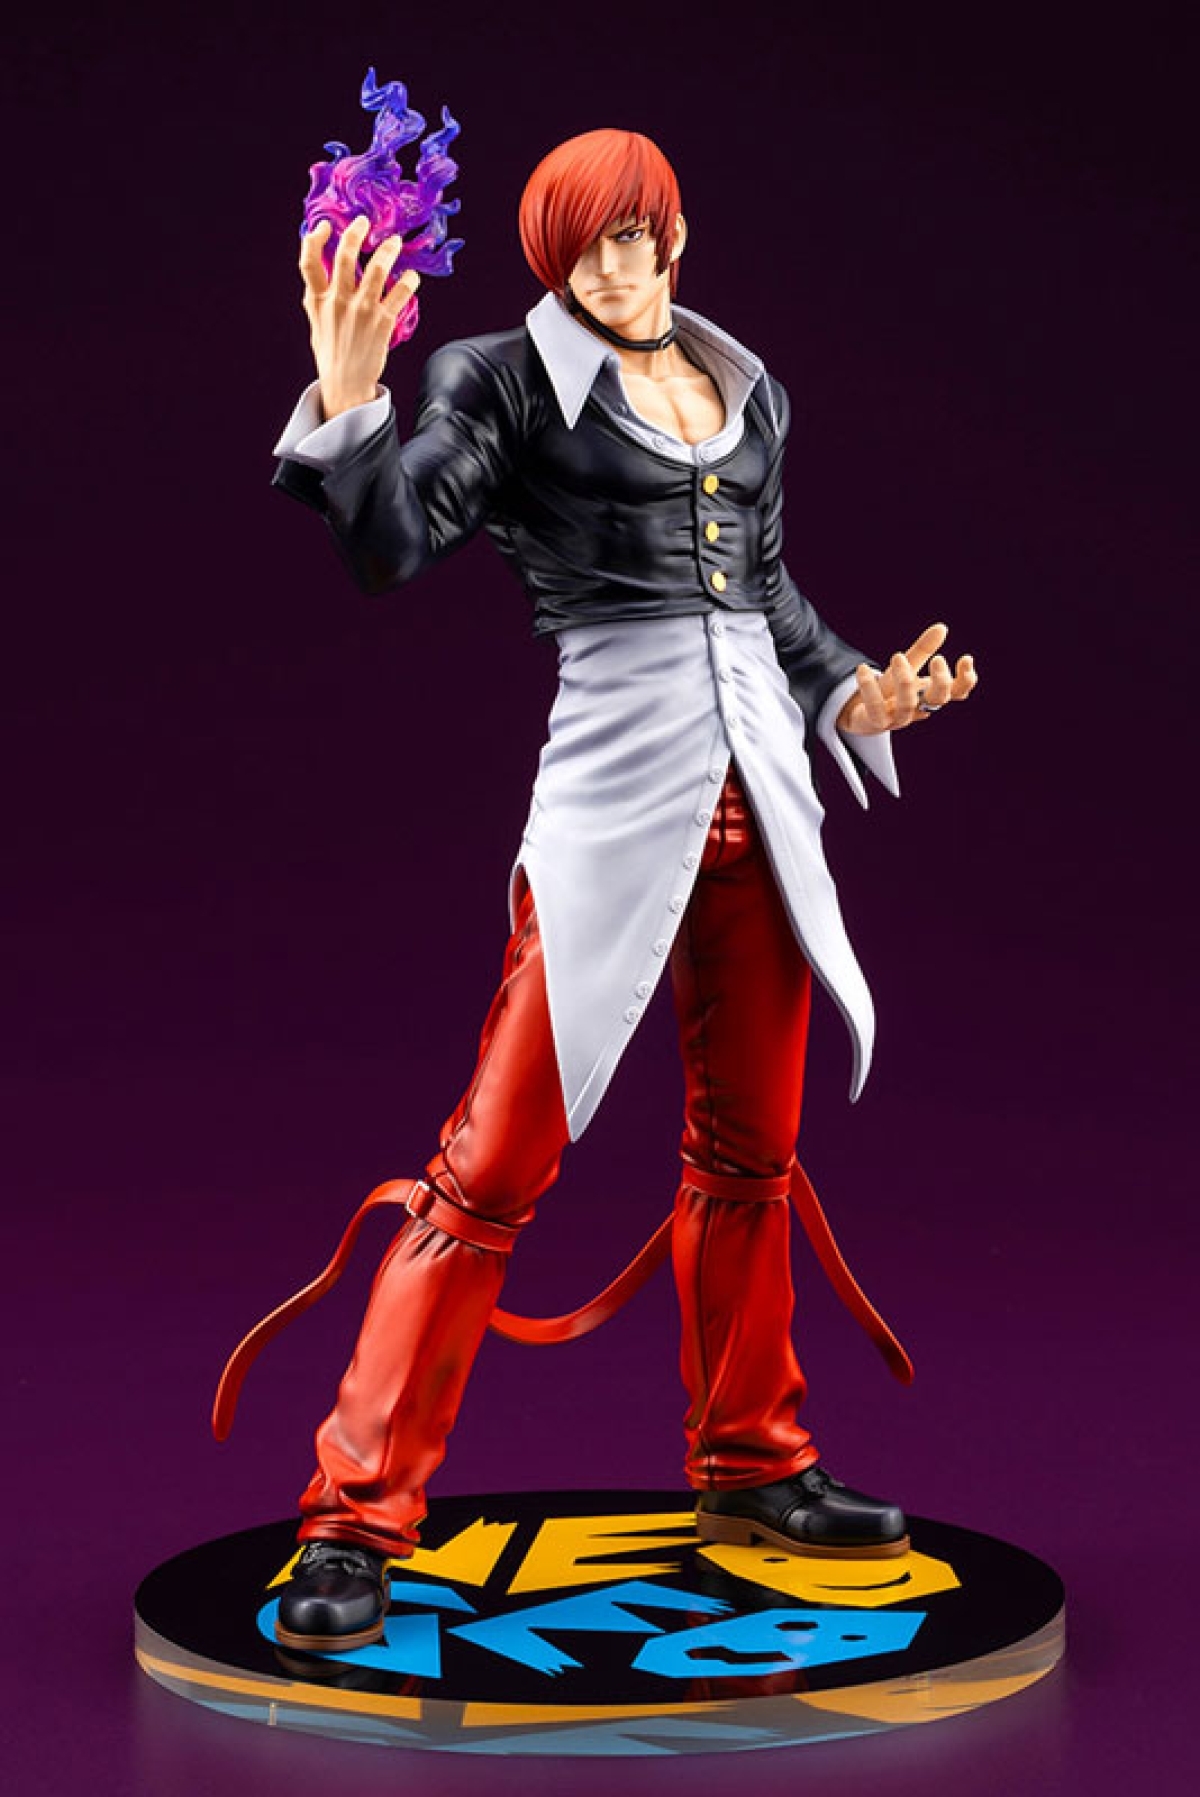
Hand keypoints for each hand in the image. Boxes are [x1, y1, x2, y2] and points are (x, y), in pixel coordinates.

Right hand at [299, 216, 420, 419]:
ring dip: (387, 251)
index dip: (314, 239)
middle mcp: (337, 302)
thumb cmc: (332, 355)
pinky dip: (408, 282)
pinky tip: (412, 277)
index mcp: (317, 301)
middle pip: (343, 257)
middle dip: (354, 234)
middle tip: (364, 221)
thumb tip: (318, 280)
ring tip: (394, 242)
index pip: (308, 262)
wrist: (345, 386)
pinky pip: (398, 294)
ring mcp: (360, 311)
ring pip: (375, 270)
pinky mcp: (381, 322)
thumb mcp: (316, 325)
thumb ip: (318, 300)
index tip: (324, 226)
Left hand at [837, 622, 977, 735]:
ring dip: (905, 681)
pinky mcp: (876, 722)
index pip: (957, 693)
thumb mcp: (907, 667)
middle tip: (939, 658)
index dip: (966, 679)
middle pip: (938, 700)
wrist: (862, 715)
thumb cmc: (890, 691)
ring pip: (907, 704)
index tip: (966, 658)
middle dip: (941, 681)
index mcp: (930, 695)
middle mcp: (918, 709)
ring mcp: (898, 718)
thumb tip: (942, 627)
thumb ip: (923, 650)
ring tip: (898, 656)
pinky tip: (862, 669)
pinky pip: (875, 708)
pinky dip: (869, 688)